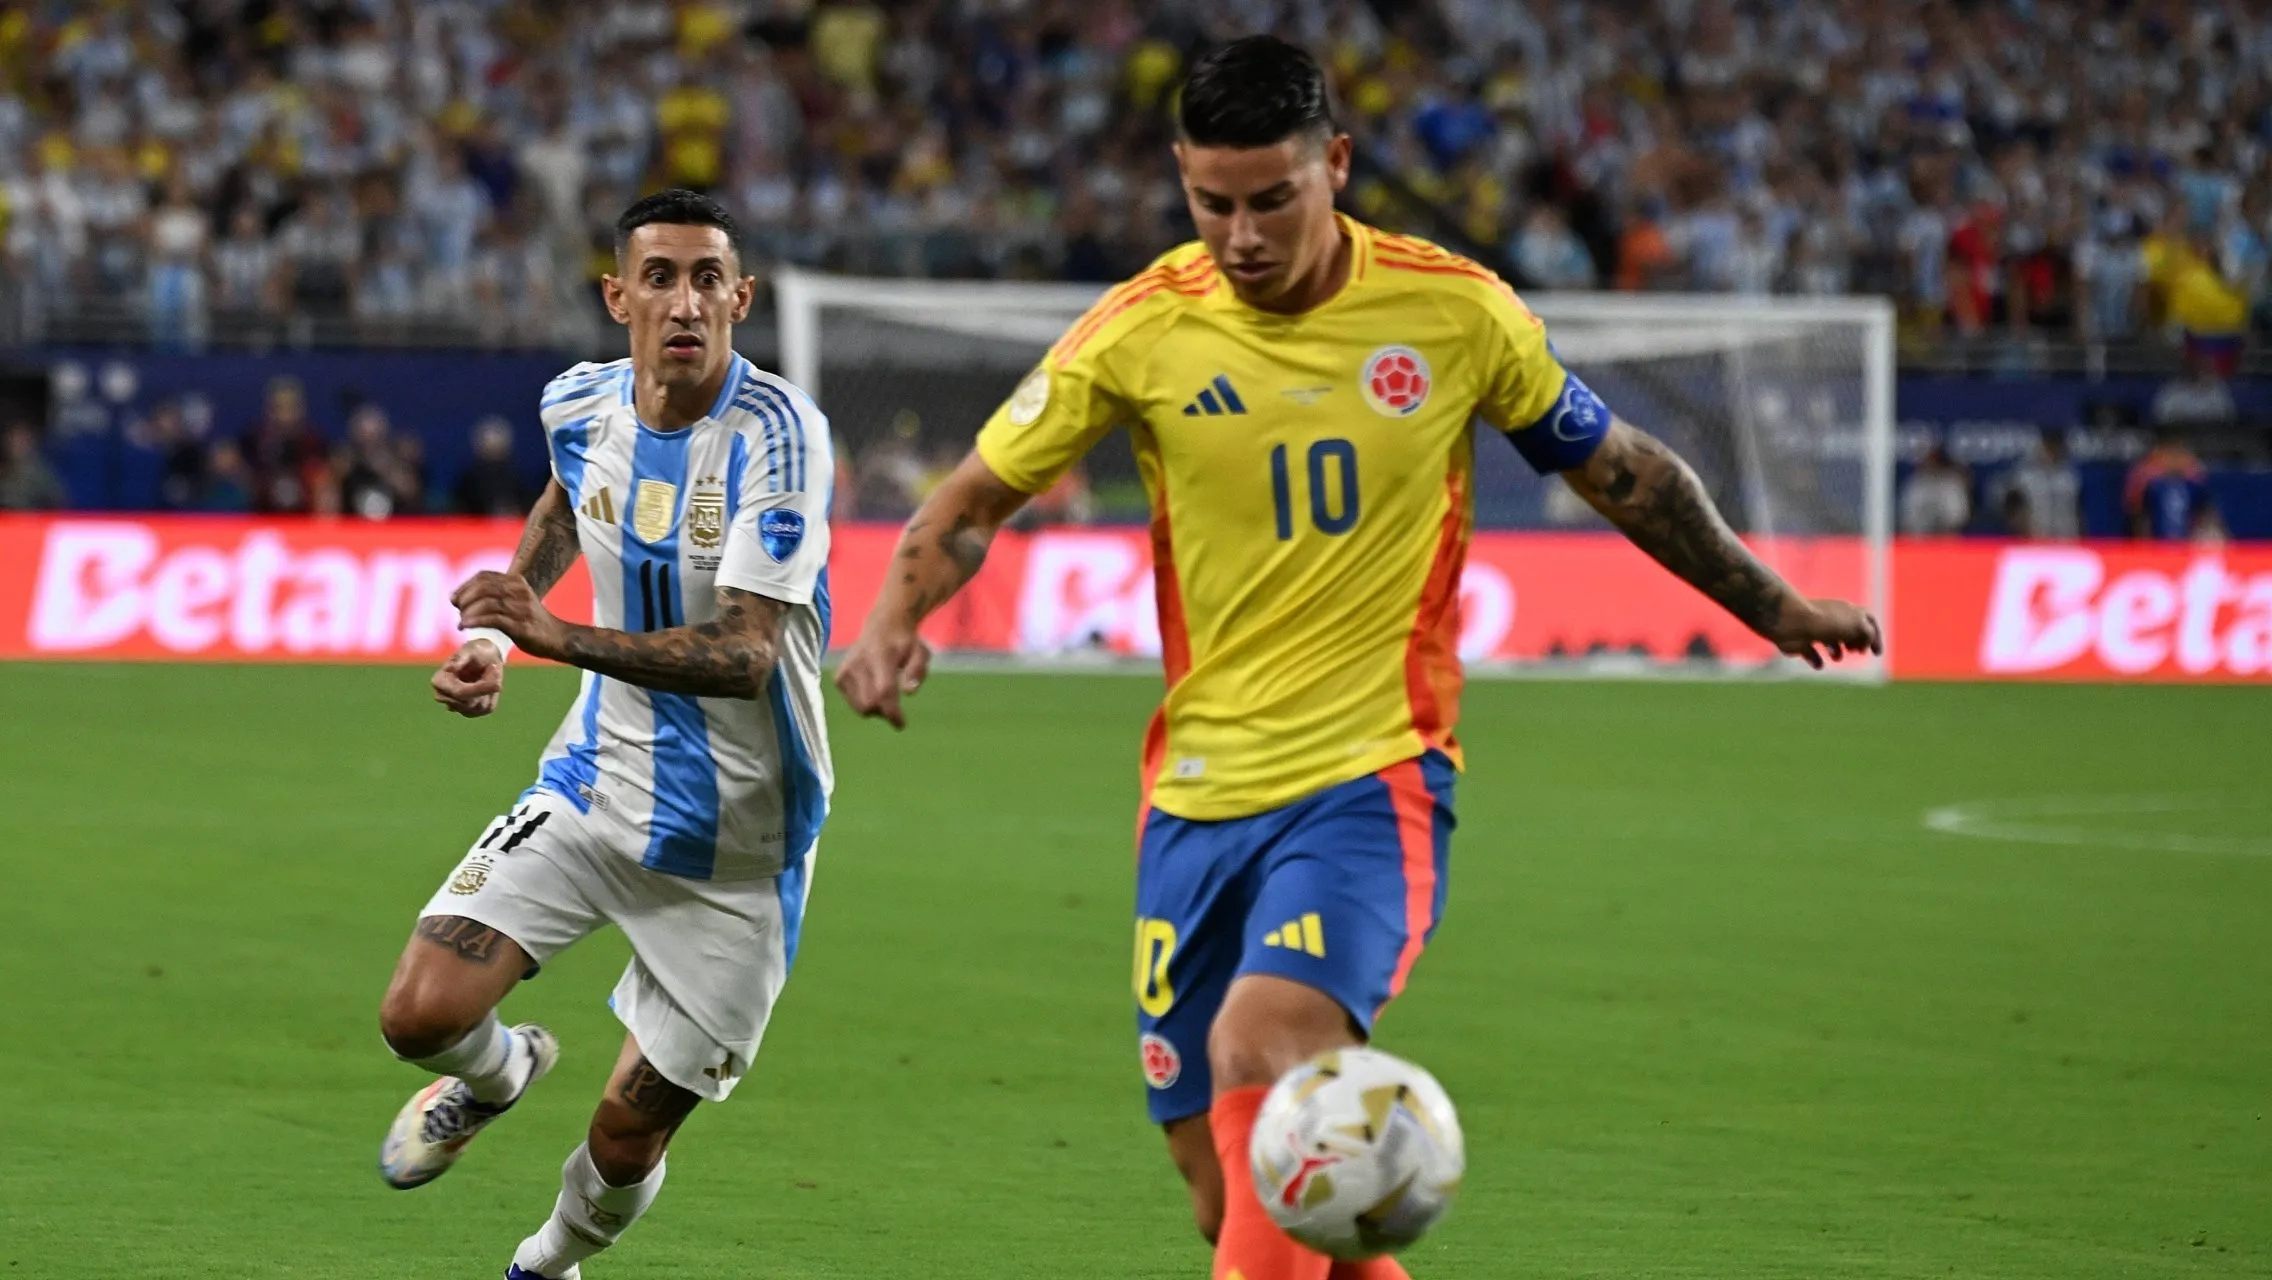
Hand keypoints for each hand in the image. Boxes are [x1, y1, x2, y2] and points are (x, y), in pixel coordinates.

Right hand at [432, 639, 504, 716]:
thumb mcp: (471, 649)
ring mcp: (455, 706)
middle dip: (487, 686)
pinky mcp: (470, 712)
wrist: (485, 658)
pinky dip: (493, 696)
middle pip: (470, 702)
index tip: (496, 672)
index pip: (459, 693)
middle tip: (494, 668)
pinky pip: (487, 708)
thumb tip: (450, 668)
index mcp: (439, 681)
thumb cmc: (476, 651)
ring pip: (480, 706)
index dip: (480, 686)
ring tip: (489, 673)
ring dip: (490, 690)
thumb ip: (462, 657)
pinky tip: (488, 685)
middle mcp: (442, 696)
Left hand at [452, 571, 568, 659]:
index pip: (484, 576)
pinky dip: (475, 621)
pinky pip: (492, 619)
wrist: (557, 638)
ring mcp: (521, 608)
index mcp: (517, 581)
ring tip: (461, 622)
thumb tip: (463, 600)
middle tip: (457, 611)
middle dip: (464, 598)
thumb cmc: (531, 621)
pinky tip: (465, 626)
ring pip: (486, 603)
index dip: (465, 586)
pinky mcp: (521, 626)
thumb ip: (496, 596)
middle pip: (483, 587)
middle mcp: (519, 591)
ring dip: (467, 612)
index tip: (454, 599)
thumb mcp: (516, 601)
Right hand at [834, 626, 932, 728]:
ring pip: (861, 707)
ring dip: (876, 709)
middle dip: (885, 711)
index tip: (901, 724)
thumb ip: (917, 671)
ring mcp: (845, 670)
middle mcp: (858, 662)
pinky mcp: (839, 677)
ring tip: (886, 694)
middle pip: (870, 703)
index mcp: (880, 655)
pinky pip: (853, 703)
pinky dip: (865, 702)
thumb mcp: (921, 652)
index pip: (883, 691)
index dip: (892, 712)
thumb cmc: (905, 642)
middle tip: (896, 707)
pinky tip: (873, 689)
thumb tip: (909, 692)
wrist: (882, 625)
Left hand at [1772, 597, 1882, 668]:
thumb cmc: (1827, 622)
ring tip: (1837, 657)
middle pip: (1848, 630)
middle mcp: (1831, 618)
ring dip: (1837, 651)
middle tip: (1856, 651)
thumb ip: (1869, 634)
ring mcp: (1814, 629)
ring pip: (1829, 640)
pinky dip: (1816, 660)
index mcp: (1848, 610)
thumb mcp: (1857, 625)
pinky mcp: (1799, 642)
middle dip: (1855, 642)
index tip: (1877, 654)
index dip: (1875, 637)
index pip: (1867, 621)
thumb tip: (1864, 646)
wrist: (1791, 621)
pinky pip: (1810, 652)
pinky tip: (1819, 664)